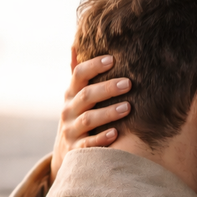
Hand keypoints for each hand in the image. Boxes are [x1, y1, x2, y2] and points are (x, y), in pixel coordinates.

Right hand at [52, 55, 131, 182]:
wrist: (67, 152)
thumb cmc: (79, 116)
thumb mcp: (75, 96)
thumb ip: (79, 74)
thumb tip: (76, 44)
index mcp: (70, 94)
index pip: (79, 75)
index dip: (94, 66)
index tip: (112, 59)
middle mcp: (68, 110)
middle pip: (86, 96)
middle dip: (107, 89)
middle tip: (129, 83)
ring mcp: (71, 130)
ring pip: (88, 120)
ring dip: (108, 113)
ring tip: (128, 107)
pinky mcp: (76, 149)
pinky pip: (88, 144)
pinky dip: (101, 139)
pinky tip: (116, 134)